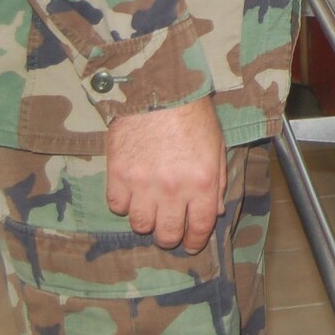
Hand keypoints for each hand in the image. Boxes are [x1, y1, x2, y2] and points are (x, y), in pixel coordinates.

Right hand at [105, 98, 225, 251]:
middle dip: (170, 236)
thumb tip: (213, 212)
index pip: (199, 228)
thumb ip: (216, 183)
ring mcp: (143, 184)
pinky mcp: (118, 175)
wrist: (159, 89)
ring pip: (140, 225)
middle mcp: (173, 189)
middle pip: (167, 234)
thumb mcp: (216, 147)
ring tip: (150, 207)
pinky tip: (132, 191)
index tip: (190, 245)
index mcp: (202, 182)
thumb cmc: (192, 116)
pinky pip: (117, 206)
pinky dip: (124, 203)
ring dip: (146, 220)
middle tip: (168, 229)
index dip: (195, 241)